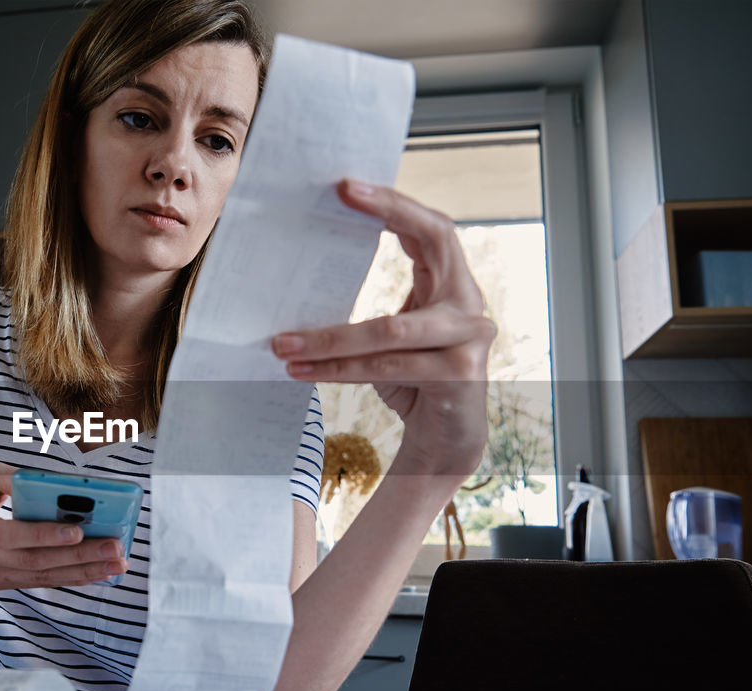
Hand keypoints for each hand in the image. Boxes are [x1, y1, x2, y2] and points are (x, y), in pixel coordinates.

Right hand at [0, 462, 126, 589]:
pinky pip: (42, 582)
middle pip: (34, 561)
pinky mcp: (4, 584)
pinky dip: (73, 578)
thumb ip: (10, 478)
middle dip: (79, 556)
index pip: (8, 535)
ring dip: (84, 571)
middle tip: (115, 548)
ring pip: (43, 576)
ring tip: (117, 563)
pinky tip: (100, 572)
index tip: (76, 531)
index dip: (42, 535)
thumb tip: (47, 482)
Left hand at [271, 179, 494, 480]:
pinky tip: (303, 369)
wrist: (446, 442)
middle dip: (382, 217)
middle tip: (328, 205)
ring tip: (281, 343)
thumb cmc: (413, 382)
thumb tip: (309, 277)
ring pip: (390, 328)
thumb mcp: (394, 336)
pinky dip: (339, 369)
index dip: (396, 204)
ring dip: (328, 337)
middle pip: (430, 246)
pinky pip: (387, 367)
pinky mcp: (459, 375)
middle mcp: (470, 305)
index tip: (348, 187)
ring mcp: (470, 340)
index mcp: (455, 286)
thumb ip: (376, 306)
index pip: (434, 228)